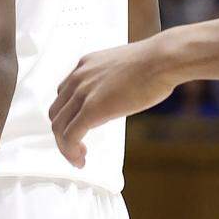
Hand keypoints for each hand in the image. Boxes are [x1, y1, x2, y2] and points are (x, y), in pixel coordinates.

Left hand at [49, 38, 175, 167]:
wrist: (161, 60)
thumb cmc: (153, 63)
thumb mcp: (122, 69)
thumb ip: (111, 81)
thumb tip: (115, 97)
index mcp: (85, 65)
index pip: (63, 95)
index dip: (68, 116)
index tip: (79, 129)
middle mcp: (78, 77)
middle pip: (56, 111)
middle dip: (63, 133)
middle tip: (77, 147)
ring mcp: (83, 92)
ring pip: (58, 126)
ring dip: (65, 146)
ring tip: (79, 158)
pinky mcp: (92, 108)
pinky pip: (70, 135)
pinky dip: (70, 151)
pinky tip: (81, 160)